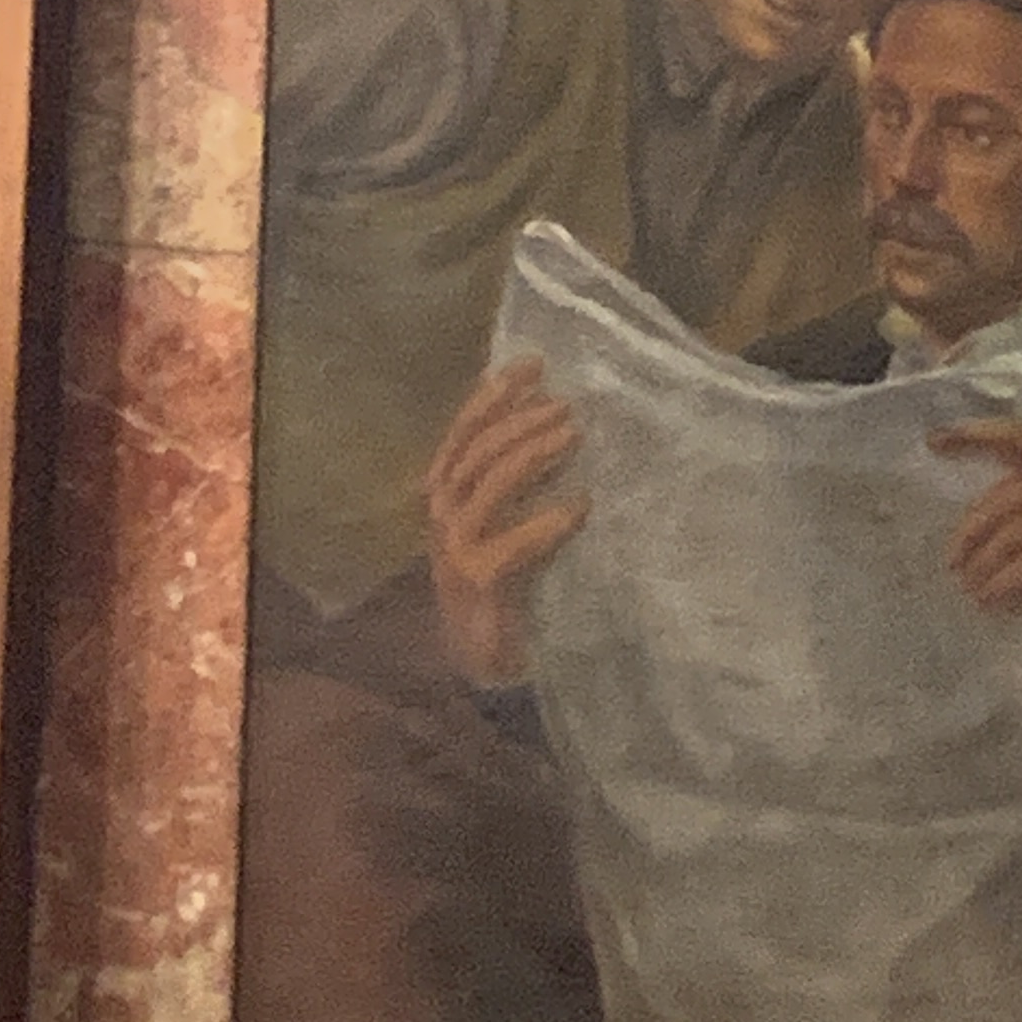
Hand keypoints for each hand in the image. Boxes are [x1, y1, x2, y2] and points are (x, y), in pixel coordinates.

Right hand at [424, 357, 589, 691]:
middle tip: (566, 405)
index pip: (464, 429)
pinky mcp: (477, 584)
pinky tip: (579, 506)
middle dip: (520, 420)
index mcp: (446, 491)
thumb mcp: (507, 515)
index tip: (534, 363)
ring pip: (486, 487)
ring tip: (573, 436)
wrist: (486, 658)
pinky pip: (511, 545)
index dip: (496, 394)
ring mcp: (454, 551)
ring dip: (531, 455)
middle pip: (474, 451)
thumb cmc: (506, 578)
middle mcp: (442, 515)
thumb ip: (518, 472)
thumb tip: (562, 414)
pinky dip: (546, 522)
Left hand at [931, 421, 1021, 705]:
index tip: (934, 441)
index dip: (975, 435)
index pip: (1015, 440)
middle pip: (1004, 497)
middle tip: (951, 561)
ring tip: (970, 586)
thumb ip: (1001, 514)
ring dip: (982, 565)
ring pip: (1011, 535)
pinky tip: (988, 600)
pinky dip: (999, 586)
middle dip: (970, 530)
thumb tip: (938, 511)